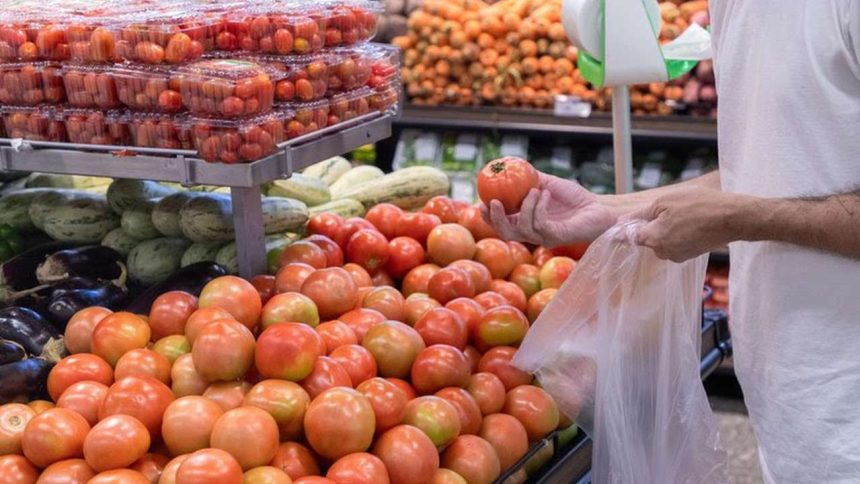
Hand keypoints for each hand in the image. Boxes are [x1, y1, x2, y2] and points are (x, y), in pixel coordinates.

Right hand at [480, 173, 617, 246]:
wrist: (598, 208)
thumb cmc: (574, 198)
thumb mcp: (546, 184)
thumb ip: (528, 178)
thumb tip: (508, 165)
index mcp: (526, 222)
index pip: (501, 224)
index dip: (489, 216)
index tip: (481, 201)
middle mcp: (532, 233)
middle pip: (505, 233)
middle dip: (496, 219)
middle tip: (494, 203)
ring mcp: (543, 237)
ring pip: (522, 228)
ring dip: (524, 207)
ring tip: (534, 190)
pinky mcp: (555, 237)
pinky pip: (539, 224)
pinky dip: (538, 206)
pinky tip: (544, 194)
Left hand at [628, 187, 744, 261]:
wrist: (733, 218)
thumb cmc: (698, 205)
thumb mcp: (664, 202)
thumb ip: (640, 214)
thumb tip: (620, 221)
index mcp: (653, 240)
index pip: (629, 238)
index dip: (625, 229)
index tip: (620, 226)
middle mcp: (663, 253)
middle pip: (647, 239)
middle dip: (652, 225)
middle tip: (667, 209)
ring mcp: (678, 256)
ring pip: (662, 241)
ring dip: (667, 229)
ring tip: (684, 214)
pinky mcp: (690, 255)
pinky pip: (676, 243)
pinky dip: (679, 233)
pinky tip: (692, 222)